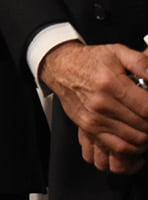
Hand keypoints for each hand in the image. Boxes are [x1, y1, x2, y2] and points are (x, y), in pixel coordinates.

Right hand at [41, 41, 147, 169]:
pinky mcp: (89, 128)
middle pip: (143, 125)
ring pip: (135, 139)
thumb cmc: (90, 61)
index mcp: (110, 83)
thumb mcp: (118, 52)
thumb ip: (143, 63)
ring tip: (146, 123)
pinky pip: (119, 147)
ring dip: (147, 135)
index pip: (147, 108)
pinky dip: (135, 147)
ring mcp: (94, 118)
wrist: (61, 69)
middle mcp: (101, 103)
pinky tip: (139, 137)